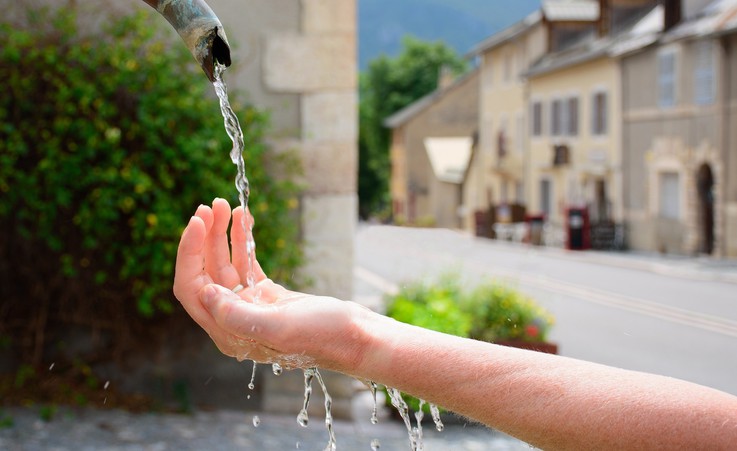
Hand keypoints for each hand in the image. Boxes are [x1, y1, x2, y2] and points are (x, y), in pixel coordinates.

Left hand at [173, 199, 370, 370]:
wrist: (356, 337)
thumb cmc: (323, 335)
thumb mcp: (279, 326)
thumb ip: (237, 316)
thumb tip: (205, 293)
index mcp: (229, 333)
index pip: (193, 289)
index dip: (189, 254)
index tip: (197, 221)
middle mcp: (234, 321)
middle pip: (206, 272)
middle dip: (205, 237)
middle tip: (211, 205)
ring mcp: (251, 306)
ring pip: (225, 264)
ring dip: (222, 234)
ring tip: (224, 204)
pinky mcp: (268, 295)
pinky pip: (246, 263)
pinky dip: (242, 240)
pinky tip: (242, 218)